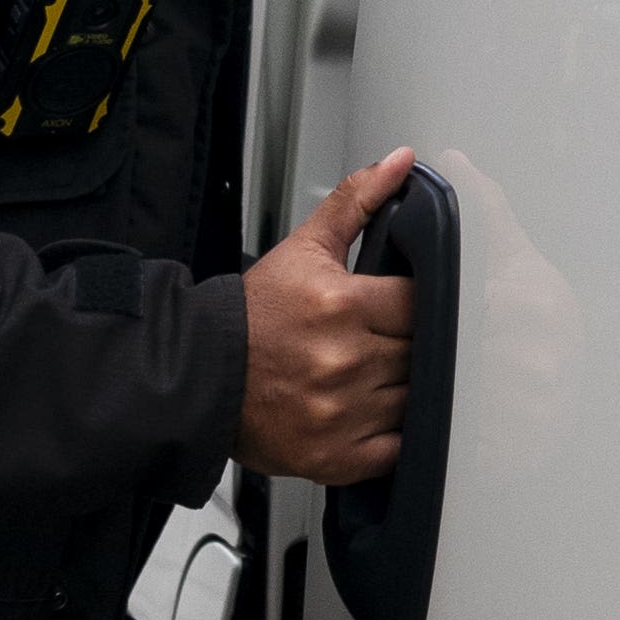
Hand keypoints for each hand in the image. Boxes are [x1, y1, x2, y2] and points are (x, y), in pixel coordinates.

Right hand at [240, 148, 422, 484]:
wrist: (197, 377)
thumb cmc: (253, 316)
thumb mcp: (303, 248)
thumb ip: (356, 201)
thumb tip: (401, 161)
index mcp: (341, 305)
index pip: (421, 302)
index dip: (418, 304)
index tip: (402, 308)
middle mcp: (344, 361)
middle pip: (421, 353)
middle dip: (411, 346)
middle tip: (387, 342)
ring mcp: (341, 414)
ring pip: (414, 401)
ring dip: (405, 389)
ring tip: (378, 376)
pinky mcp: (334, 457)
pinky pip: (394, 450)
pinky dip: (393, 436)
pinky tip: (374, 416)